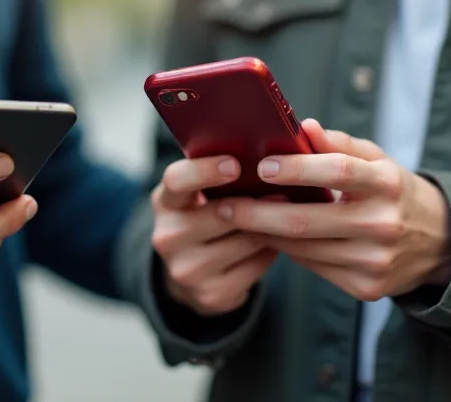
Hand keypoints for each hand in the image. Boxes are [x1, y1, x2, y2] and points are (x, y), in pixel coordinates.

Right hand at [151, 155, 276, 315]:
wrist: (191, 273)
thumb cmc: (205, 218)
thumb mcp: (199, 196)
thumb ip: (218, 176)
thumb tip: (266, 155)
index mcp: (165, 202)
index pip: (177, 181)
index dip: (205, 171)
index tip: (235, 164)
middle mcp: (167, 237)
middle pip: (221, 214)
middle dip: (257, 203)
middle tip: (285, 193)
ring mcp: (186, 269)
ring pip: (245, 241)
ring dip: (270, 229)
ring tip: (284, 218)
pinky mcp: (210, 295)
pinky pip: (256, 267)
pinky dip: (269, 254)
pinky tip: (272, 245)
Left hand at [229, 119, 450, 300]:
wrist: (441, 243)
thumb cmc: (394, 192)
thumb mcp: (378, 161)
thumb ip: (339, 144)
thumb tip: (303, 126)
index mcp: (387, 183)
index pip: (337, 171)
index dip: (297, 169)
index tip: (261, 167)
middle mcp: (383, 224)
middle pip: (307, 220)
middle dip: (258, 213)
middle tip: (223, 205)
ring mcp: (376, 261)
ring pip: (303, 248)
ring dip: (265, 234)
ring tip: (237, 221)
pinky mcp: (367, 288)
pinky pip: (314, 267)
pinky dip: (288, 252)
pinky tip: (269, 238)